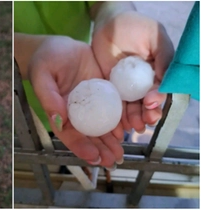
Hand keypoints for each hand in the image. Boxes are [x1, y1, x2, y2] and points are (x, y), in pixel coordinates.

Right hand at [23, 35, 124, 167]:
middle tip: (113, 160)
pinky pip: (113, 107)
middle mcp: (76, 112)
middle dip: (100, 150)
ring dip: (111, 141)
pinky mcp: (104, 91)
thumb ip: (49, 97)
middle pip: (88, 135)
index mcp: (60, 112)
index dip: (81, 147)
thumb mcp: (43, 75)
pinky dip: (120, 119)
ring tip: (121, 152)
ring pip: (102, 125)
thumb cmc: (45, 59)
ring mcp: (91, 103)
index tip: (94, 157)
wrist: (59, 45)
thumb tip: (58, 119)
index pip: (69, 134)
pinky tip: (128, 128)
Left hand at [92, 10, 173, 132]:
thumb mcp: (155, 37)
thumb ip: (164, 56)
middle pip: (148, 103)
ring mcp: (126, 86)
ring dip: (134, 119)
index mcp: (158, 72)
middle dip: (148, 115)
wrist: (108, 23)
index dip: (158, 99)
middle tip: (144, 122)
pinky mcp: (110, 87)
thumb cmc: (136, 26)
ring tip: (133, 127)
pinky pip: (114, 103)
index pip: (162, 90)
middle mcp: (143, 82)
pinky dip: (117, 116)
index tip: (151, 103)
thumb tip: (166, 79)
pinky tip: (118, 124)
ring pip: (132, 107)